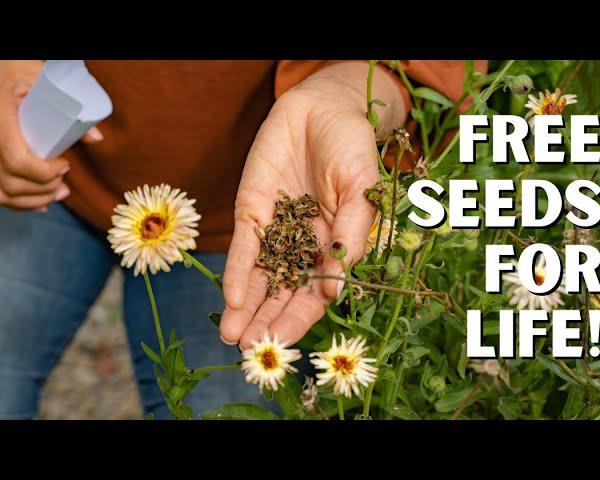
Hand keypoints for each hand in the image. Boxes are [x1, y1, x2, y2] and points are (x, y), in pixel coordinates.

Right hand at [0, 60, 102, 210]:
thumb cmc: (13, 71)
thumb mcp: (39, 78)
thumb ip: (69, 106)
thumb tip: (97, 138)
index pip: (16, 159)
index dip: (43, 172)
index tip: (65, 166)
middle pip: (11, 181)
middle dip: (44, 188)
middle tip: (65, 184)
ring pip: (3, 193)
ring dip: (35, 199)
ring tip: (60, 193)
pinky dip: (20, 203)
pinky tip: (41, 202)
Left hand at [220, 62, 406, 348]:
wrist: (322, 108)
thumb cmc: (352, 148)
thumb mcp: (361, 192)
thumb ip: (350, 237)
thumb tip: (335, 291)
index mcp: (334, 247)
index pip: (314, 294)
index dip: (299, 319)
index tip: (282, 344)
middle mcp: (302, 246)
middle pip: (282, 292)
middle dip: (265, 321)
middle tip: (249, 350)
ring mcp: (276, 230)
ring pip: (259, 276)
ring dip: (246, 306)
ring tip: (232, 336)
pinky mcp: (252, 210)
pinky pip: (244, 246)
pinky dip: (238, 271)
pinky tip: (231, 297)